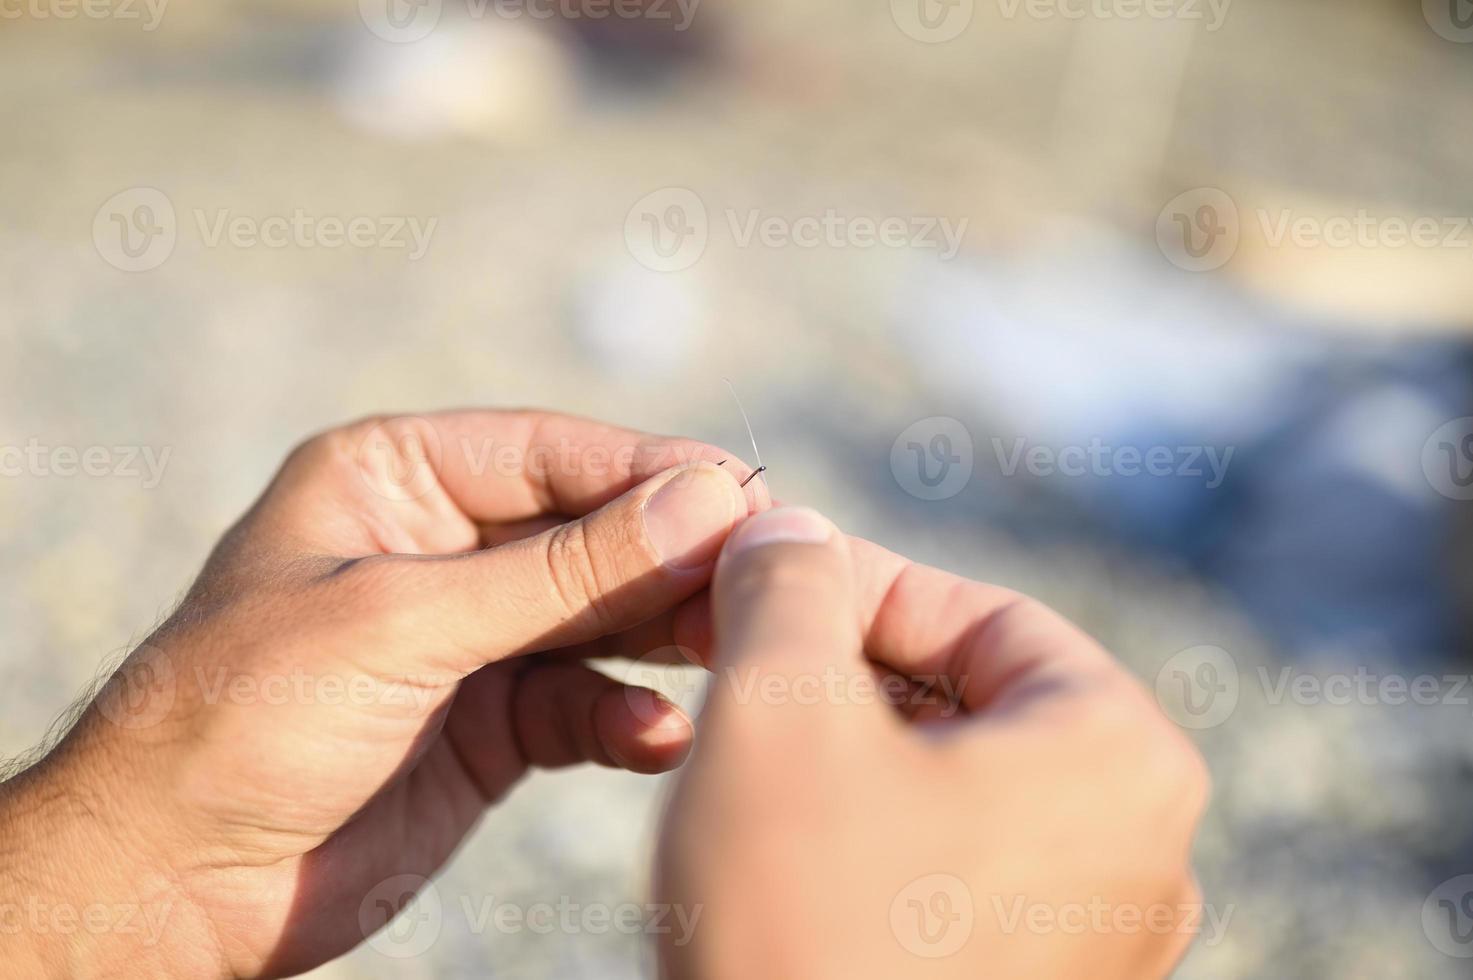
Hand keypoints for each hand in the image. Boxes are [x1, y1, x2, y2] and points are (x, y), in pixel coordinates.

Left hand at [0, 411, 767, 978]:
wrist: (172, 883)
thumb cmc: (246, 717)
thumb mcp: (405, 621)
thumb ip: (562, 571)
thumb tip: (704, 500)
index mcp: (393, 478)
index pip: (551, 454)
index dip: (650, 473)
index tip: (744, 497)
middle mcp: (439, 548)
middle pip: (589, 534)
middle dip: (671, 559)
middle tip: (760, 580)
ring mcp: (468, 640)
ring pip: (600, 620)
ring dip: (667, 636)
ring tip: (735, 650)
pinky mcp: (489, 727)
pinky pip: (582, 707)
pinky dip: (624, 721)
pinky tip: (658, 739)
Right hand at [656, 507, 1209, 978]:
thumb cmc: (803, 922)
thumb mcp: (777, 710)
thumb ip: (788, 585)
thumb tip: (789, 529)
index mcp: (1120, 751)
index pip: (978, 613)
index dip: (851, 582)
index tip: (757, 579)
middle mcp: (1145, 846)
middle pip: (976, 698)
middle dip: (848, 668)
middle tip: (741, 659)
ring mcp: (1102, 933)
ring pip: (961, 782)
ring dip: (854, 745)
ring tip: (754, 747)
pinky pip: (959, 867)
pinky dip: (879, 829)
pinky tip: (794, 844)